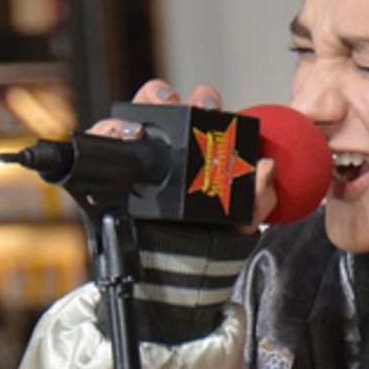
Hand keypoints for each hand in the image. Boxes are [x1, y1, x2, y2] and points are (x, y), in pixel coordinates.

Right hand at [89, 79, 277, 227]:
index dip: (203, 99)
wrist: (178, 273)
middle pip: (158, 103)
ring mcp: (135, 157)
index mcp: (197, 144)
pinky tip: (120, 138)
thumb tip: (266, 166)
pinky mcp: (110, 174)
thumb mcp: (241, 221)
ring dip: (132, 112)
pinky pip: (102, 146)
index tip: (211, 107)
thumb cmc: (211, 240)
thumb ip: (259, 196)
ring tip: (140, 127)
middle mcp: (164, 144)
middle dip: (163, 95)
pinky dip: (106, 136)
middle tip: (176, 106)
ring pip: (126, 118)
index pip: (198, 109)